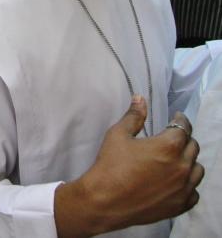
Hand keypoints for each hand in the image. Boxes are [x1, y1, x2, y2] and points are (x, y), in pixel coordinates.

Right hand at [61, 96, 202, 235]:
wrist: (105, 200)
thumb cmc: (111, 165)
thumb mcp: (118, 135)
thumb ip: (133, 116)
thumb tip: (140, 99)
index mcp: (169, 146)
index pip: (184, 127)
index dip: (180, 120)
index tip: (176, 118)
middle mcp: (182, 166)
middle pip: (193, 147)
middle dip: (184, 139)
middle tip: (172, 138)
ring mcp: (183, 188)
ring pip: (197, 170)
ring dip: (189, 161)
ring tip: (175, 160)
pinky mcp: (180, 205)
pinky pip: (193, 192)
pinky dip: (187, 184)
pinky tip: (175, 181)